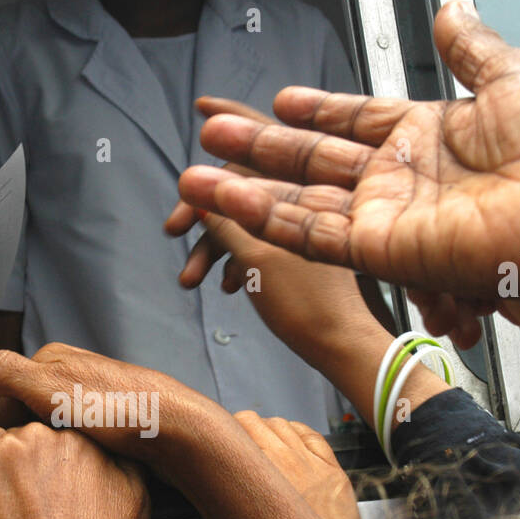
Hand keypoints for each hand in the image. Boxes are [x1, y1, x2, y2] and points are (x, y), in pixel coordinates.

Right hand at [0, 343, 219, 481]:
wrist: (177, 432)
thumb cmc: (120, 408)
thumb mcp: (49, 390)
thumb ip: (4, 375)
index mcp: (56, 359)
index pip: (6, 389)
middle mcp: (77, 375)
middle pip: (29, 410)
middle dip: (24, 437)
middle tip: (24, 466)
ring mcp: (98, 400)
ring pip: (55, 429)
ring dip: (48, 449)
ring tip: (51, 471)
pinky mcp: (116, 424)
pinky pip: (79, 442)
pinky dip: (72, 457)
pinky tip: (79, 471)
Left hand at [0, 421, 147, 518]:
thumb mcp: (137, 505)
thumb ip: (125, 463)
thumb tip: (117, 449)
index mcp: (83, 440)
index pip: (58, 421)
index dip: (52, 448)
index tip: (50, 467)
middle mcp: (43, 438)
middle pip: (21, 426)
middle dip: (21, 452)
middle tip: (25, 488)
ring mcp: (4, 453)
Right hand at [175, 205, 382, 370]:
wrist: (342, 344)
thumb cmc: (308, 304)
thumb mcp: (255, 257)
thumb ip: (224, 222)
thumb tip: (200, 191)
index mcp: (300, 191)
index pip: (240, 174)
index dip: (203, 196)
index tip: (177, 224)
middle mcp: (305, 203)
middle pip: (241, 201)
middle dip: (204, 227)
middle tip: (178, 244)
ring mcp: (304, 231)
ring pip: (247, 228)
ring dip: (215, 251)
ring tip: (195, 279)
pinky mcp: (304, 256)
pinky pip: (261, 249)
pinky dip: (238, 264)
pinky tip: (230, 285)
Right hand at [177, 1, 519, 346]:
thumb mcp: (513, 76)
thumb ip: (470, 47)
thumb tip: (450, 10)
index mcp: (427, 136)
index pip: (355, 121)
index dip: (316, 110)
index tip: (281, 99)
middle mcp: (400, 180)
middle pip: (315, 162)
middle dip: (261, 148)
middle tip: (213, 130)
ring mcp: (386, 218)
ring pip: (300, 202)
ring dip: (245, 190)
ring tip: (194, 176)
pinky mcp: (378, 252)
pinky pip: (312, 233)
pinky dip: (266, 218)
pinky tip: (227, 200)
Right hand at [233, 412, 362, 518]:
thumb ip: (231, 501)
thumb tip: (219, 487)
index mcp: (260, 474)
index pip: (239, 429)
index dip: (228, 431)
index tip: (221, 436)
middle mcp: (286, 461)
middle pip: (258, 423)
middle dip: (244, 427)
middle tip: (238, 438)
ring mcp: (312, 464)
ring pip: (284, 426)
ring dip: (270, 428)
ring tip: (263, 439)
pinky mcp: (333, 472)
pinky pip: (313, 436)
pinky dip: (298, 431)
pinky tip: (292, 435)